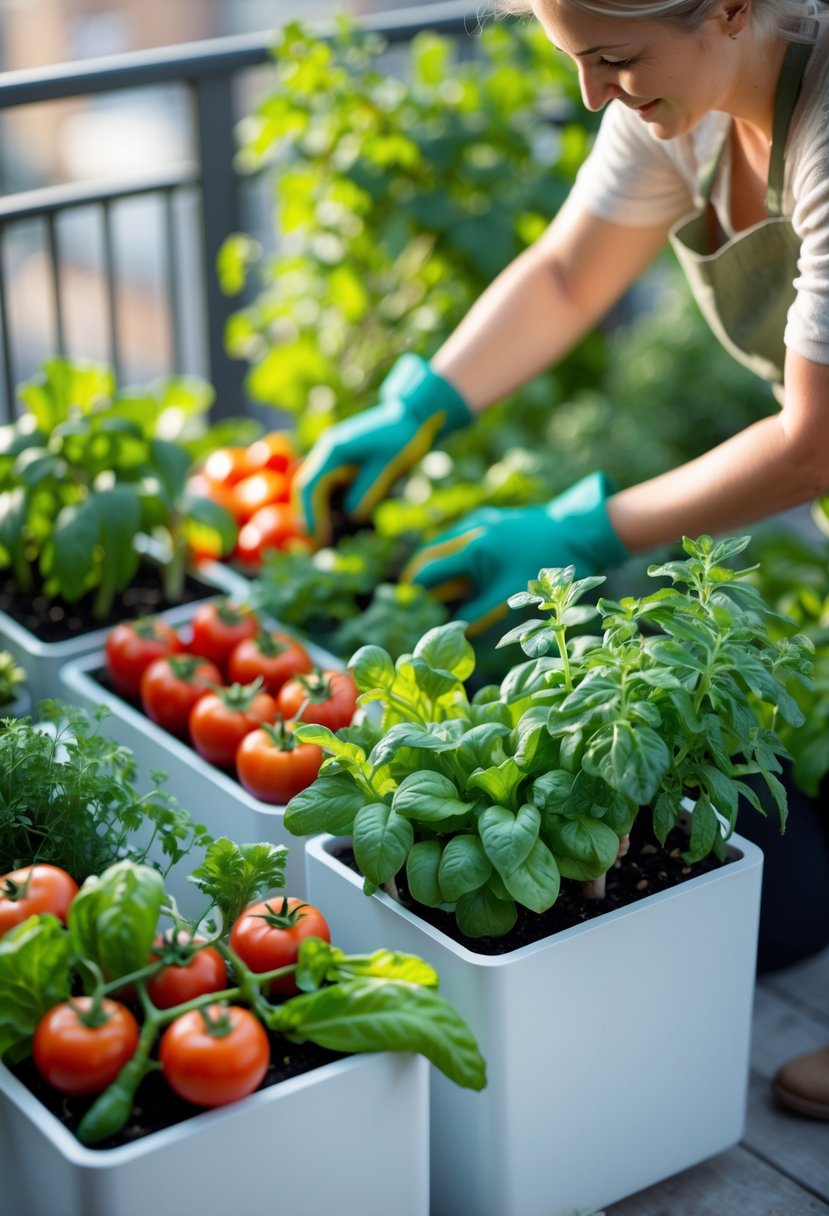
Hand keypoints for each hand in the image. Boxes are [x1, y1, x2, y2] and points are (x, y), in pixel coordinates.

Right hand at [294, 354, 471, 545]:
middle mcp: (328, 452)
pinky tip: (342, 523)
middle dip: (310, 517)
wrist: (415, 415)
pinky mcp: (344, 463)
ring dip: (320, 513)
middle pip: (307, 490)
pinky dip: (333, 506)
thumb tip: (351, 517)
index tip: (316, 539)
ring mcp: (334, 456)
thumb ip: (369, 492)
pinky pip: (331, 488)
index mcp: (334, 449)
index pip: (311, 487)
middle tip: (316, 547)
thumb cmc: (404, 437)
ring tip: (328, 540)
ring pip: (317, 490)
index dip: (311, 515)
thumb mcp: (390, 468)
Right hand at [401, 472, 628, 635]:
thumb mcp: (512, 598)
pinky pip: (458, 540)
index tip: (407, 614)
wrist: (580, 531)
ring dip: (435, 570)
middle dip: (418, 582)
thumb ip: (477, 615)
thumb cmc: (550, 567)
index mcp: (472, 549)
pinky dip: (452, 559)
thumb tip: (450, 633)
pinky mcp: (487, 518)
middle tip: (413, 606)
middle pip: (426, 557)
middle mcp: (469, 529)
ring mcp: (477, 520)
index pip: (425, 574)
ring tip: (436, 596)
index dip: (413, 596)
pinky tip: (462, 578)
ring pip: (441, 547)